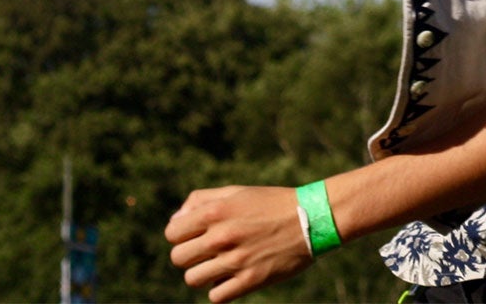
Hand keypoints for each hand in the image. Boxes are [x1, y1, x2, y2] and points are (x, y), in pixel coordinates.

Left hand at [165, 185, 314, 301]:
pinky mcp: (250, 281)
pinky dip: (221, 289)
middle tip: (210, 251)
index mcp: (217, 212)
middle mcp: (222, 236)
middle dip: (190, 256)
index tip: (196, 235)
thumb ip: (202, 200)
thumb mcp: (238, 192)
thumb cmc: (271, 204)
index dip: (181, 235)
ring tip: (222, 264)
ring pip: (193, 279)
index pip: (172, 234)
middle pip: (178, 259)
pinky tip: (234, 276)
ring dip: (204, 273)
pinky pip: (215, 296)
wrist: (313, 218)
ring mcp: (236, 260)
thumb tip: (176, 220)